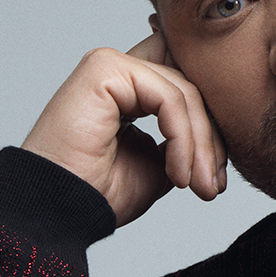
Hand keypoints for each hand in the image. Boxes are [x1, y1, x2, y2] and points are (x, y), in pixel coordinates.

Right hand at [21, 30, 226, 226]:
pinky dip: (182, 139)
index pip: (183, 82)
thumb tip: (214, 139)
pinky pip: (168, 98)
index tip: (216, 177)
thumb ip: (181, 142)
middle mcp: (117, 71)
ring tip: (200, 187)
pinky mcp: (105, 69)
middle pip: (188, 86)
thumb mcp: (156, 167)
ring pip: (183, 92)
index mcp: (125, 90)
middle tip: (213, 188)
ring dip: (200, 146)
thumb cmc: (97, 194)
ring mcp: (109, 65)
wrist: (59, 211)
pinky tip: (178, 175)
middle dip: (211, 140)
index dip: (209, 121)